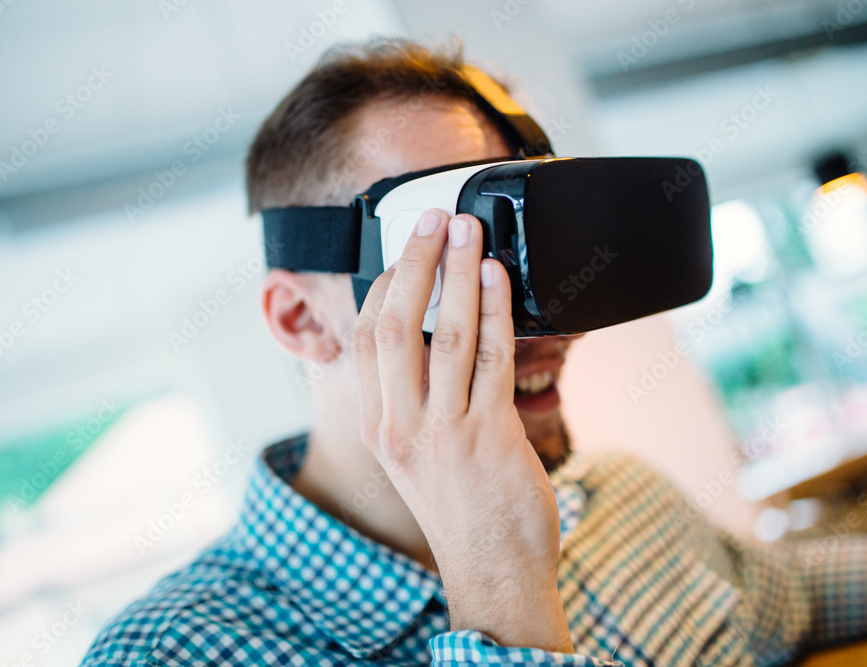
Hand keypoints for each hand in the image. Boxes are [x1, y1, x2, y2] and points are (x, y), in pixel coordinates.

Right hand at [351, 208, 572, 652]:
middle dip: (415, 262)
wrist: (494, 573)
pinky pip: (491, 360)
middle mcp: (400, 427)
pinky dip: (495, 312)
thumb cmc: (461, 511)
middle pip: (394, 325)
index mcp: (379, 426)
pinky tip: (501, 280)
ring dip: (459, 274)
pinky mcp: (490, 437)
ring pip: (444, 335)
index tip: (406, 250)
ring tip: (471, 232)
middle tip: (434, 217)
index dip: (385, 285)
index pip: (365, 340)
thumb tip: (426, 337)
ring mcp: (443, 433)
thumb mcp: (416, 455)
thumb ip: (414, 398)